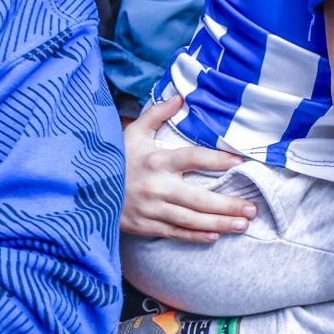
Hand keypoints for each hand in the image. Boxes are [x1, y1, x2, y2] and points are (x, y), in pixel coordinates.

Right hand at [121, 96, 256, 242]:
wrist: (81, 190)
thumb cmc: (114, 159)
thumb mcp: (133, 134)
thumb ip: (157, 114)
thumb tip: (181, 97)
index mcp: (156, 161)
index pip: (193, 158)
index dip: (218, 160)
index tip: (240, 163)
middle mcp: (156, 187)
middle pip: (198, 198)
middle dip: (228, 205)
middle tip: (252, 209)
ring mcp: (150, 209)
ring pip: (190, 220)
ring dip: (219, 224)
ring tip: (243, 224)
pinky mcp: (144, 226)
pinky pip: (174, 232)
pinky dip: (195, 236)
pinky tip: (215, 236)